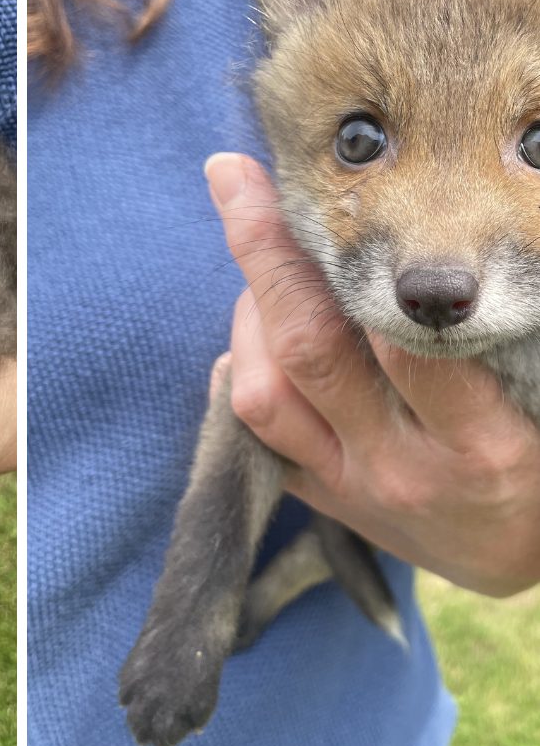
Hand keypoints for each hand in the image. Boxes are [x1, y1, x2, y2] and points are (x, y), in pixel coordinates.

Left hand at [205, 151, 539, 596]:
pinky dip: (242, 370)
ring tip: (262, 272)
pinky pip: (252, 432)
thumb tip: (413, 257)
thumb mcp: (539, 401)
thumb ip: (481, 348)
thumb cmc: (538, 463)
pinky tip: (253, 335)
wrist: (517, 560)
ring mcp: (348, 489)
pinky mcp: (317, 501)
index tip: (328, 191)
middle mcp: (402, 467)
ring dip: (248, 315)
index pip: (408, 344)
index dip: (359, 261)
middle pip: (310, 351)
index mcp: (482, 442)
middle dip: (265, 258)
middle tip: (236, 185)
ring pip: (263, 393)